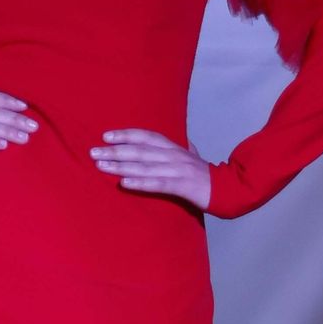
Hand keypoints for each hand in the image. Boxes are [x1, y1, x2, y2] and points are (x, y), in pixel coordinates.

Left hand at [90, 129, 210, 205]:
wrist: (229, 189)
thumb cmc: (206, 174)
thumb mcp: (194, 156)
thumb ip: (185, 148)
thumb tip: (184, 140)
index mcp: (174, 148)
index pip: (146, 137)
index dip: (126, 135)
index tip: (106, 136)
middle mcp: (173, 156)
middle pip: (139, 151)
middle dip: (115, 151)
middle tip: (93, 152)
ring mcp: (177, 170)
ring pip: (144, 166)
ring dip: (120, 166)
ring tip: (101, 166)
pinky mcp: (181, 186)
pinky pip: (157, 184)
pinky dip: (140, 183)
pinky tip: (124, 184)